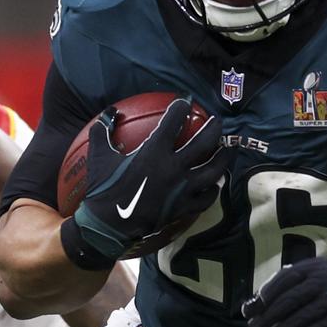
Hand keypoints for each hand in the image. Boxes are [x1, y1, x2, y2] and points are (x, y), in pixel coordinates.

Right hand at [69, 99, 225, 264]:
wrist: (109, 226)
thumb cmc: (104, 189)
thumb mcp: (99, 156)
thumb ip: (103, 131)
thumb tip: (109, 112)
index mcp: (154, 151)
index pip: (174, 121)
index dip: (181, 107)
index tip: (186, 101)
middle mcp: (174, 167)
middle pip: (204, 143)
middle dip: (214, 128)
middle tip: (218, 121)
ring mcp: (182, 189)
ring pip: (213, 170)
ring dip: (223, 158)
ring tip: (227, 149)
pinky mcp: (184, 207)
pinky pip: (206, 198)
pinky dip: (213, 190)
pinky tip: (215, 185)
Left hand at [241, 257, 326, 326]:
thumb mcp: (312, 278)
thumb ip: (285, 287)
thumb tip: (251, 306)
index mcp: (315, 267)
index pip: (283, 280)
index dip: (263, 296)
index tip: (248, 311)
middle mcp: (326, 280)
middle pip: (289, 300)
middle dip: (267, 317)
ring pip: (300, 319)